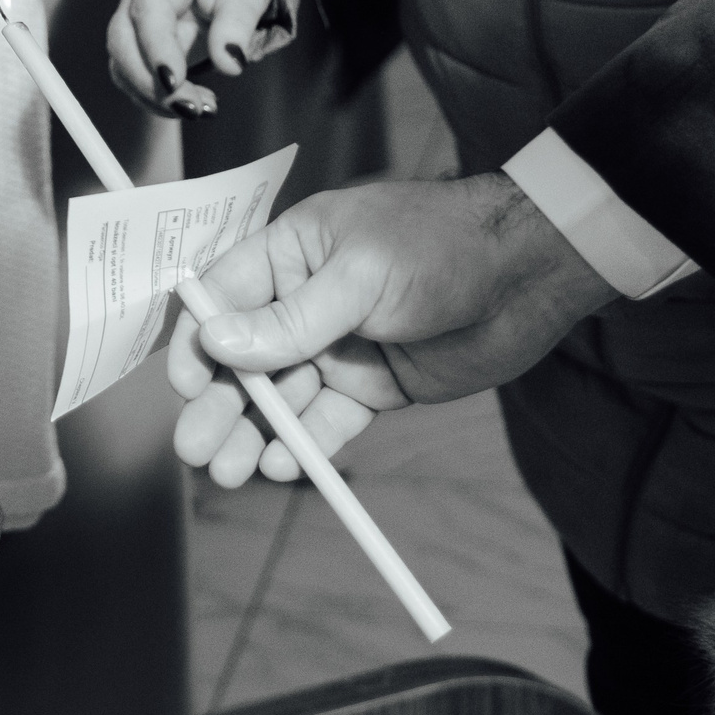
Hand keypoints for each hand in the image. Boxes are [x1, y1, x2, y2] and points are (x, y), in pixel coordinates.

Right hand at [107, 0, 281, 115]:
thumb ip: (238, 23)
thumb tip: (230, 64)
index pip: (150, 7)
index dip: (156, 47)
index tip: (174, 82)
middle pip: (122, 40)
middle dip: (149, 83)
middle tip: (190, 108)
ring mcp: (132, 21)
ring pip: (123, 65)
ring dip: (156, 97)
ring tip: (202, 108)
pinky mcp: (135, 47)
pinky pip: (135, 79)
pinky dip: (160, 100)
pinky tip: (194, 103)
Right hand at [170, 175, 616, 484]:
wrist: (528, 274)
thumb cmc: (445, 245)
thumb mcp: (361, 274)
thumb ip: (291, 318)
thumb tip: (217, 341)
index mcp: (293, 253)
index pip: (223, 297)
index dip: (197, 340)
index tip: (186, 383)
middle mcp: (307, 302)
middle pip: (244, 359)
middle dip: (218, 402)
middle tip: (197, 448)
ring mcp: (339, 347)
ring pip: (282, 398)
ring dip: (254, 432)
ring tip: (232, 470)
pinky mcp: (373, 387)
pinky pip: (328, 421)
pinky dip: (304, 444)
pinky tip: (281, 462)